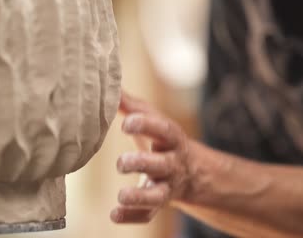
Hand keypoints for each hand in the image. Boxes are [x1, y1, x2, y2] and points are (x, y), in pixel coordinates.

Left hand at [111, 91, 192, 222]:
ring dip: (140, 196)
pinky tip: (114, 215)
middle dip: (142, 163)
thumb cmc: (163, 141)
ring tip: (121, 195)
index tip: (126, 123)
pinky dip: (131, 217)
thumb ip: (134, 107)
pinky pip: (147, 214)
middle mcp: (172, 163)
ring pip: (157, 195)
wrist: (191, 171)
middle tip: (121, 163)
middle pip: (162, 164)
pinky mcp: (158, 204)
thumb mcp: (155, 121)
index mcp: (172, 139)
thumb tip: (111, 86)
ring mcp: (167, 186)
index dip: (146, 125)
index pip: (162, 130)